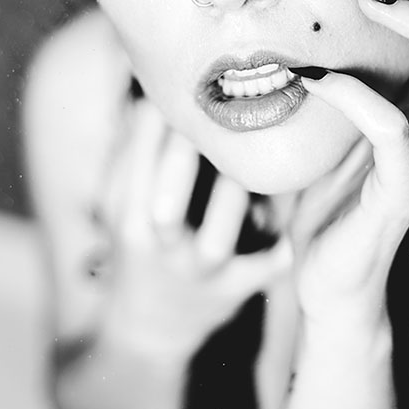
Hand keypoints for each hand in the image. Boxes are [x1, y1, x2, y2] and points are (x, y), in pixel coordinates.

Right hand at [96, 99, 292, 357]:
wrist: (144, 329)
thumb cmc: (137, 244)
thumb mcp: (118, 201)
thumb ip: (130, 147)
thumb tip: (144, 87)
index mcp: (124, 210)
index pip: (136, 154)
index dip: (162, 111)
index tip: (187, 78)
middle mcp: (155, 243)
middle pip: (169, 194)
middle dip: (192, 148)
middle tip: (223, 105)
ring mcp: (194, 271)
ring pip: (217, 237)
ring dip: (237, 194)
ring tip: (257, 154)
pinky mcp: (229, 292)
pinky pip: (259, 272)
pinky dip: (276, 254)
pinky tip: (290, 228)